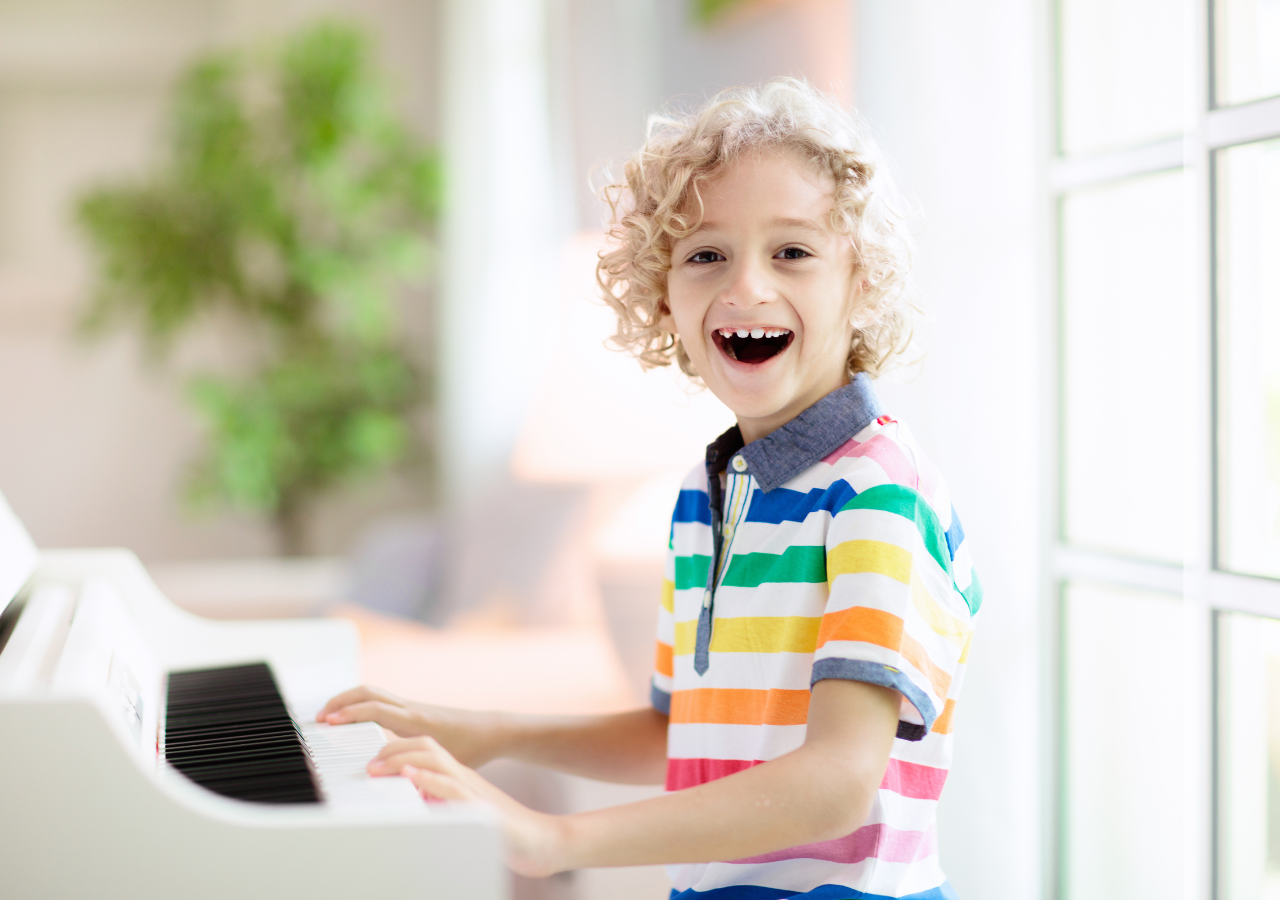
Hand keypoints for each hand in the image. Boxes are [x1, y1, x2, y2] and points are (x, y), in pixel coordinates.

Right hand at [316, 685, 502, 767]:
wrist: (489, 730)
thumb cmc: (470, 747)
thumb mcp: (441, 762)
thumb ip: (415, 769)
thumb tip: (387, 780)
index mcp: (416, 720)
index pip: (376, 709)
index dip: (351, 713)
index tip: (329, 720)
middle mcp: (410, 709)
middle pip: (369, 692)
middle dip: (341, 700)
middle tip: (320, 716)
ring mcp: (410, 706)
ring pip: (373, 692)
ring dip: (348, 699)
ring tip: (328, 714)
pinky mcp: (411, 709)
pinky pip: (380, 699)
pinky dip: (360, 702)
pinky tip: (350, 716)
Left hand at [369, 737, 568, 877]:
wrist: (537, 841)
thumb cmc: (500, 829)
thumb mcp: (459, 812)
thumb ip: (437, 803)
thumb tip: (411, 801)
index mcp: (457, 777)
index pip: (424, 749)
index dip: (395, 747)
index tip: (370, 756)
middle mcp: (463, 777)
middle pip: (426, 746)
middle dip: (392, 749)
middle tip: (367, 764)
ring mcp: (471, 789)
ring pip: (435, 759)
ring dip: (403, 759)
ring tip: (379, 768)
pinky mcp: (480, 806)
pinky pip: (452, 787)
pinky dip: (429, 780)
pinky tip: (413, 779)